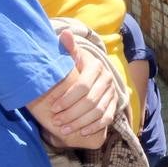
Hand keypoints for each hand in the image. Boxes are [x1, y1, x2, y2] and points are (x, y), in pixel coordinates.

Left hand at [46, 29, 117, 144]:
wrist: (92, 72)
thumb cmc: (76, 66)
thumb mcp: (72, 56)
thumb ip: (68, 48)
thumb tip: (64, 34)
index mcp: (96, 66)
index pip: (83, 86)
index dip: (67, 99)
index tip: (53, 108)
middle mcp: (107, 79)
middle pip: (90, 101)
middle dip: (72, 114)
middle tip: (57, 122)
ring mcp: (112, 92)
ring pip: (98, 111)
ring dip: (80, 123)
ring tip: (64, 129)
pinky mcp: (114, 103)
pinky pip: (107, 118)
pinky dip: (95, 126)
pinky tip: (82, 132)